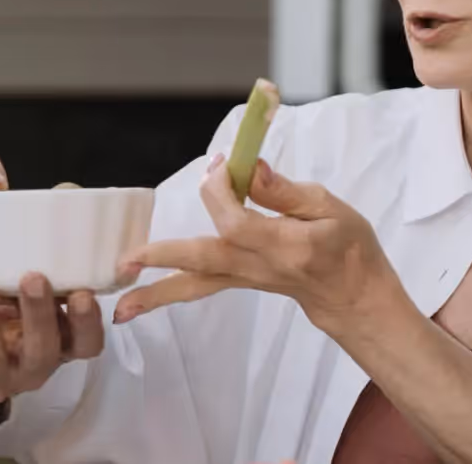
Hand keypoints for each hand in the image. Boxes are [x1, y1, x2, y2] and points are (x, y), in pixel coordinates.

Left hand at [0, 253, 104, 435]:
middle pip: (41, 351)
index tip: (82, 292)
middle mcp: (29, 371)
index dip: (87, 323)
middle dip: (38, 313)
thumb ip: (39, 272)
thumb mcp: (25, 304)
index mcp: (55, 348)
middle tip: (32, 275)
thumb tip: (49, 207)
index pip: (86, 345)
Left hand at [113, 154, 405, 335]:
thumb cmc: (349, 248)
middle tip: (126, 261)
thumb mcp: (332, 208)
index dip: (221, 190)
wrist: (353, 296)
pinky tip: (134, 303)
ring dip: (155, 294)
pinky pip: (199, 287)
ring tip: (118, 308)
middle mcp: (258, 267)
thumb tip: (251, 168)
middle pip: (204, 261)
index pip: (237, 221)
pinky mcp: (236, 281)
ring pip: (195, 285)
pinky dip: (167, 293)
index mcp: (285, 246)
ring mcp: (244, 279)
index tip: (220, 164)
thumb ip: (285, 191)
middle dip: (163, 257)